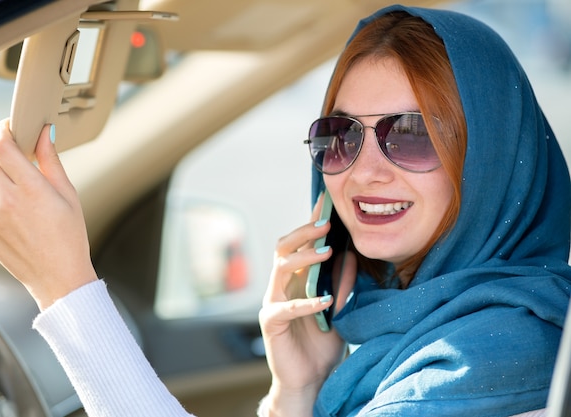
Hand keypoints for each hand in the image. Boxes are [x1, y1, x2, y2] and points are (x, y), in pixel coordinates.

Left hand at [0, 119, 97, 309]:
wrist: (59, 276)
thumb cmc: (69, 238)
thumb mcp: (69, 195)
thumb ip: (51, 161)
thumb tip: (44, 133)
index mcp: (32, 189)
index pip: (1, 145)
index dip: (2, 130)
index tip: (9, 129)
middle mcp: (6, 200)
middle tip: (9, 149)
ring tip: (0, 172)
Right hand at [258, 194, 355, 415]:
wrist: (312, 378)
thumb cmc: (323, 342)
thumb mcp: (340, 307)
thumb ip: (343, 282)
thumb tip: (352, 253)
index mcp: (298, 278)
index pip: (302, 243)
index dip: (312, 221)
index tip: (325, 201)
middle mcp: (282, 285)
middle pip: (285, 247)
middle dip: (304, 233)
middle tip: (327, 226)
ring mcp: (273, 301)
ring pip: (280, 268)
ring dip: (304, 258)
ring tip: (327, 252)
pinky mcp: (270, 322)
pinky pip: (285, 308)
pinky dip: (306, 303)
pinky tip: (325, 301)